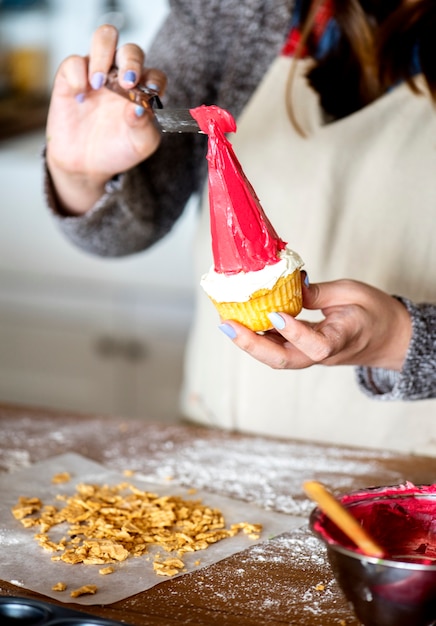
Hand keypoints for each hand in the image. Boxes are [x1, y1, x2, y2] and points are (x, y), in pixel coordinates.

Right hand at [46, 25, 166, 213]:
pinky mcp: (71, 77)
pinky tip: (80, 98)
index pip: (155, 75)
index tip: (150, 92)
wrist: (87, 165)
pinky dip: (77, 75)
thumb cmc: (117, 149)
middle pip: (131, 50)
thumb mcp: (138, 145)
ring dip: (103, 55)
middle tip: (126, 82)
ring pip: (104, 38)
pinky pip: (74, 62)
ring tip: (99, 83)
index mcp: (143, 91)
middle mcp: (122, 76)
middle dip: (131, 61)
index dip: (155, 80)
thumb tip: (138, 108)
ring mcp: (97, 73)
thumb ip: (144, 127)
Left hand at [219, 276, 411, 370]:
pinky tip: (240, 321)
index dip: (294, 332)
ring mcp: (311, 356)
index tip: (275, 314)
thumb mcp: (354, 292)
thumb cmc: (375, 312)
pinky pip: (278, 348)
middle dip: (252, 344)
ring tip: (226, 321)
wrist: (388, 339)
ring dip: (249, 342)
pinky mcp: (303, 351)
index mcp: (343, 338)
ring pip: (276, 357)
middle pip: (284, 360)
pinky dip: (257, 336)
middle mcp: (323, 354)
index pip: (316, 345)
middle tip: (227, 324)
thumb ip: (321, 293)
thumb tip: (291, 287)